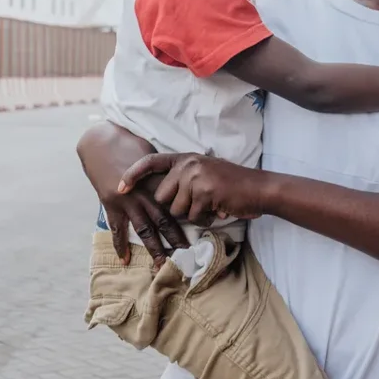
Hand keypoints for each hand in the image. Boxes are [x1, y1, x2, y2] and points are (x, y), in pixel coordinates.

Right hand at [77, 124, 189, 266]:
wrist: (100, 142)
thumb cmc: (129, 145)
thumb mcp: (152, 156)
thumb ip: (166, 172)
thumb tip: (186, 183)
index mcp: (157, 180)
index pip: (178, 201)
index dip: (192, 214)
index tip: (205, 227)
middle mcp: (144, 193)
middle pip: (164, 220)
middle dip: (176, 239)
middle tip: (187, 255)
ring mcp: (126, 200)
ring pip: (144, 228)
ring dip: (154, 247)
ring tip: (161, 264)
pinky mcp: (110, 204)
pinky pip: (117, 229)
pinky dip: (120, 245)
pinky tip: (125, 260)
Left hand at [119, 153, 270, 225]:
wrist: (259, 188)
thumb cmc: (232, 185)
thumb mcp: (204, 172)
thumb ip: (184, 178)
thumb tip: (162, 197)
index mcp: (186, 158)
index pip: (151, 162)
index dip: (132, 175)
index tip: (119, 188)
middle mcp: (188, 164)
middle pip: (161, 196)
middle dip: (177, 208)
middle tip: (199, 203)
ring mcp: (196, 177)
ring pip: (177, 210)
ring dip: (193, 215)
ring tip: (211, 205)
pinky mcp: (204, 192)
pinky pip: (193, 217)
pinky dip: (205, 219)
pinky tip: (218, 209)